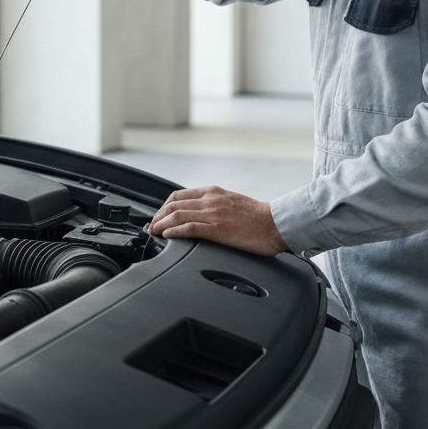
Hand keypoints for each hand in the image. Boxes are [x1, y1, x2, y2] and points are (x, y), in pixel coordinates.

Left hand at [147, 186, 288, 256]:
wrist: (276, 223)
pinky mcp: (217, 228)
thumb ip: (214, 205)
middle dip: (157, 216)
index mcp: (212, 192)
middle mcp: (209, 200)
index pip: (178, 195)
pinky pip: (189, 228)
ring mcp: (212, 213)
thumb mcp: (231, 202)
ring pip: (177, 215)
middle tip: (151, 227)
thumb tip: (200, 214)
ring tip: (154, 232)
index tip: (158, 216)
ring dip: (161, 224)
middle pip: (173, 205)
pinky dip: (174, 231)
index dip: (163, 206)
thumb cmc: (258, 217)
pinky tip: (167, 236)